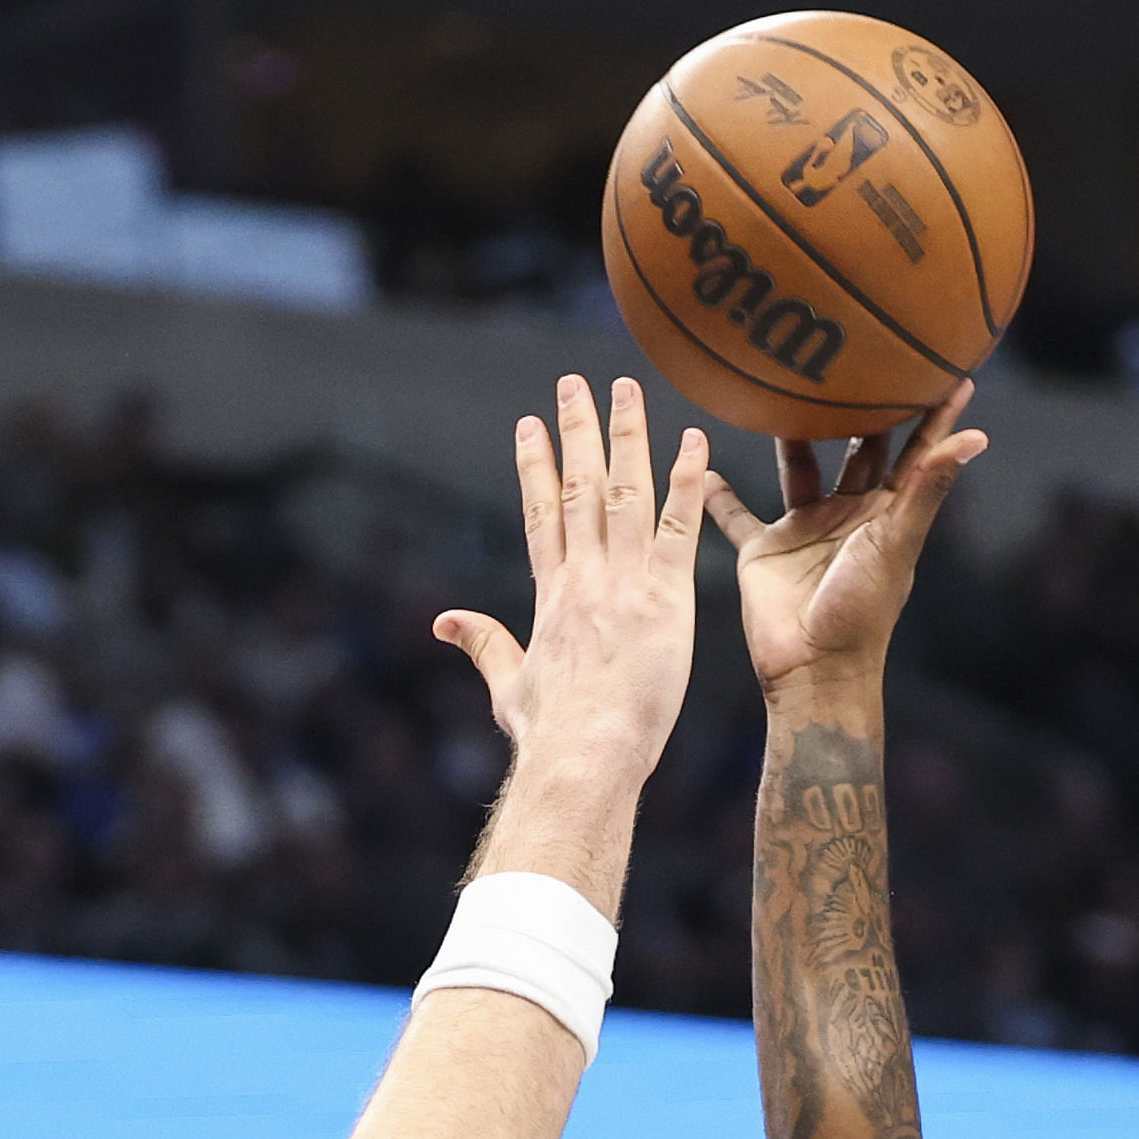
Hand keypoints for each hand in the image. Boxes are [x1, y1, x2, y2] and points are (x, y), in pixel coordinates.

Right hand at [431, 376, 721, 795]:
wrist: (584, 756)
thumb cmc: (550, 735)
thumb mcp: (508, 686)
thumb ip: (483, 644)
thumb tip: (444, 623)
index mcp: (551, 595)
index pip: (541, 514)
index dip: (536, 466)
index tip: (530, 425)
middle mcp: (584, 576)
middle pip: (579, 486)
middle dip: (576, 430)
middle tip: (575, 382)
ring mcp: (624, 581)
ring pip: (626, 490)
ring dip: (627, 435)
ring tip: (627, 388)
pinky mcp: (664, 596)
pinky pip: (678, 526)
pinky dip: (688, 481)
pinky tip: (695, 440)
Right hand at [707, 382, 986, 705]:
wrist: (812, 668)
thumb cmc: (863, 610)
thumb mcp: (896, 541)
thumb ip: (928, 487)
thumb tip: (977, 437)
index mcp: (887, 512)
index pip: (917, 452)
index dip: (934, 414)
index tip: (948, 368)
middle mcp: (848, 513)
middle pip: (856, 449)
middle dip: (860, 408)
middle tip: (855, 355)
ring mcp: (805, 529)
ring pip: (796, 467)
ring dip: (789, 434)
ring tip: (782, 386)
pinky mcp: (764, 550)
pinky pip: (737, 516)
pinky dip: (719, 495)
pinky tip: (703, 464)